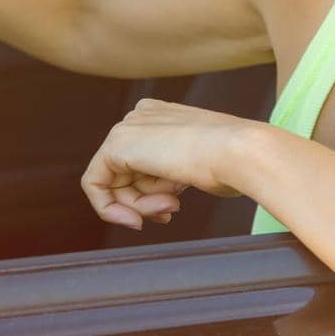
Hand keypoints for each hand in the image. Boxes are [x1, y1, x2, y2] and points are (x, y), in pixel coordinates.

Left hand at [81, 98, 261, 230]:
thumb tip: (160, 193)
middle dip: (145, 202)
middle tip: (168, 215)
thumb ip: (173, 173)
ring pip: (116, 183)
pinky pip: (95, 185)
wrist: (239, 152)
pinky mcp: (115, 145)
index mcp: (163, 115)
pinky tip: (136, 219)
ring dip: (141, 206)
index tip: (170, 210)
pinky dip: (110, 209)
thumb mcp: (200, 165)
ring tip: (171, 207)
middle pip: (127, 174)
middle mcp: (142, 115)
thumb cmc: (233, 164)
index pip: (144, 162)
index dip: (152, 193)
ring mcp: (128, 127)